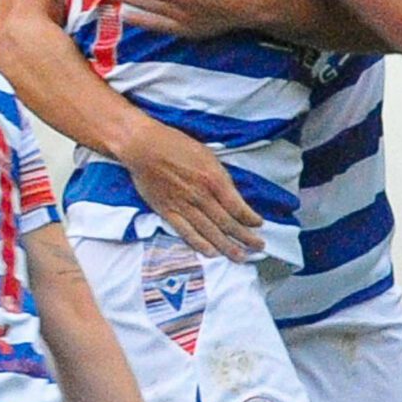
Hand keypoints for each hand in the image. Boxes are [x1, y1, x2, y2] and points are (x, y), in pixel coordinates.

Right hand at [123, 118, 261, 261]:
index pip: (237, 206)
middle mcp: (201, 196)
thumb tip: (231, 194)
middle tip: (258, 247)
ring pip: (210, 232)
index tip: (259, 225)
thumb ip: (219, 176)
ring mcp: (184, 206)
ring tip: (240, 257)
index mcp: (213, 179)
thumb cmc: (174, 144)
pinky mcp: (167, 212)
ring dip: (227, 246)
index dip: (250, 219)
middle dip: (245, 237)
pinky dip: (200, 244)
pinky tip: (211, 253)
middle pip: (227, 223)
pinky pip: (187, 232)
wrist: (143, 147)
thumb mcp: (206, 154)